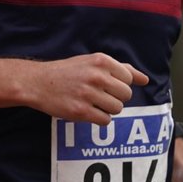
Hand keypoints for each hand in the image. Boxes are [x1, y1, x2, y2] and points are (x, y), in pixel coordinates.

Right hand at [30, 53, 148, 124]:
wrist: (38, 82)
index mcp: (101, 61)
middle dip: (115, 97)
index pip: (128, 79)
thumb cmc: (67, 72)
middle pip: (126, 95)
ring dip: (107, 109)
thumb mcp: (92, 63)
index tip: (103, 84)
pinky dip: (99, 119)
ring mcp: (88, 94)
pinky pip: (106, 120)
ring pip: (117, 109)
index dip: (118, 84)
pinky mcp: (81, 111)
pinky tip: (87, 111)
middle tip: (98, 95)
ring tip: (92, 103)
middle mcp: (96, 76)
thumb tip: (145, 80)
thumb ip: (120, 69)